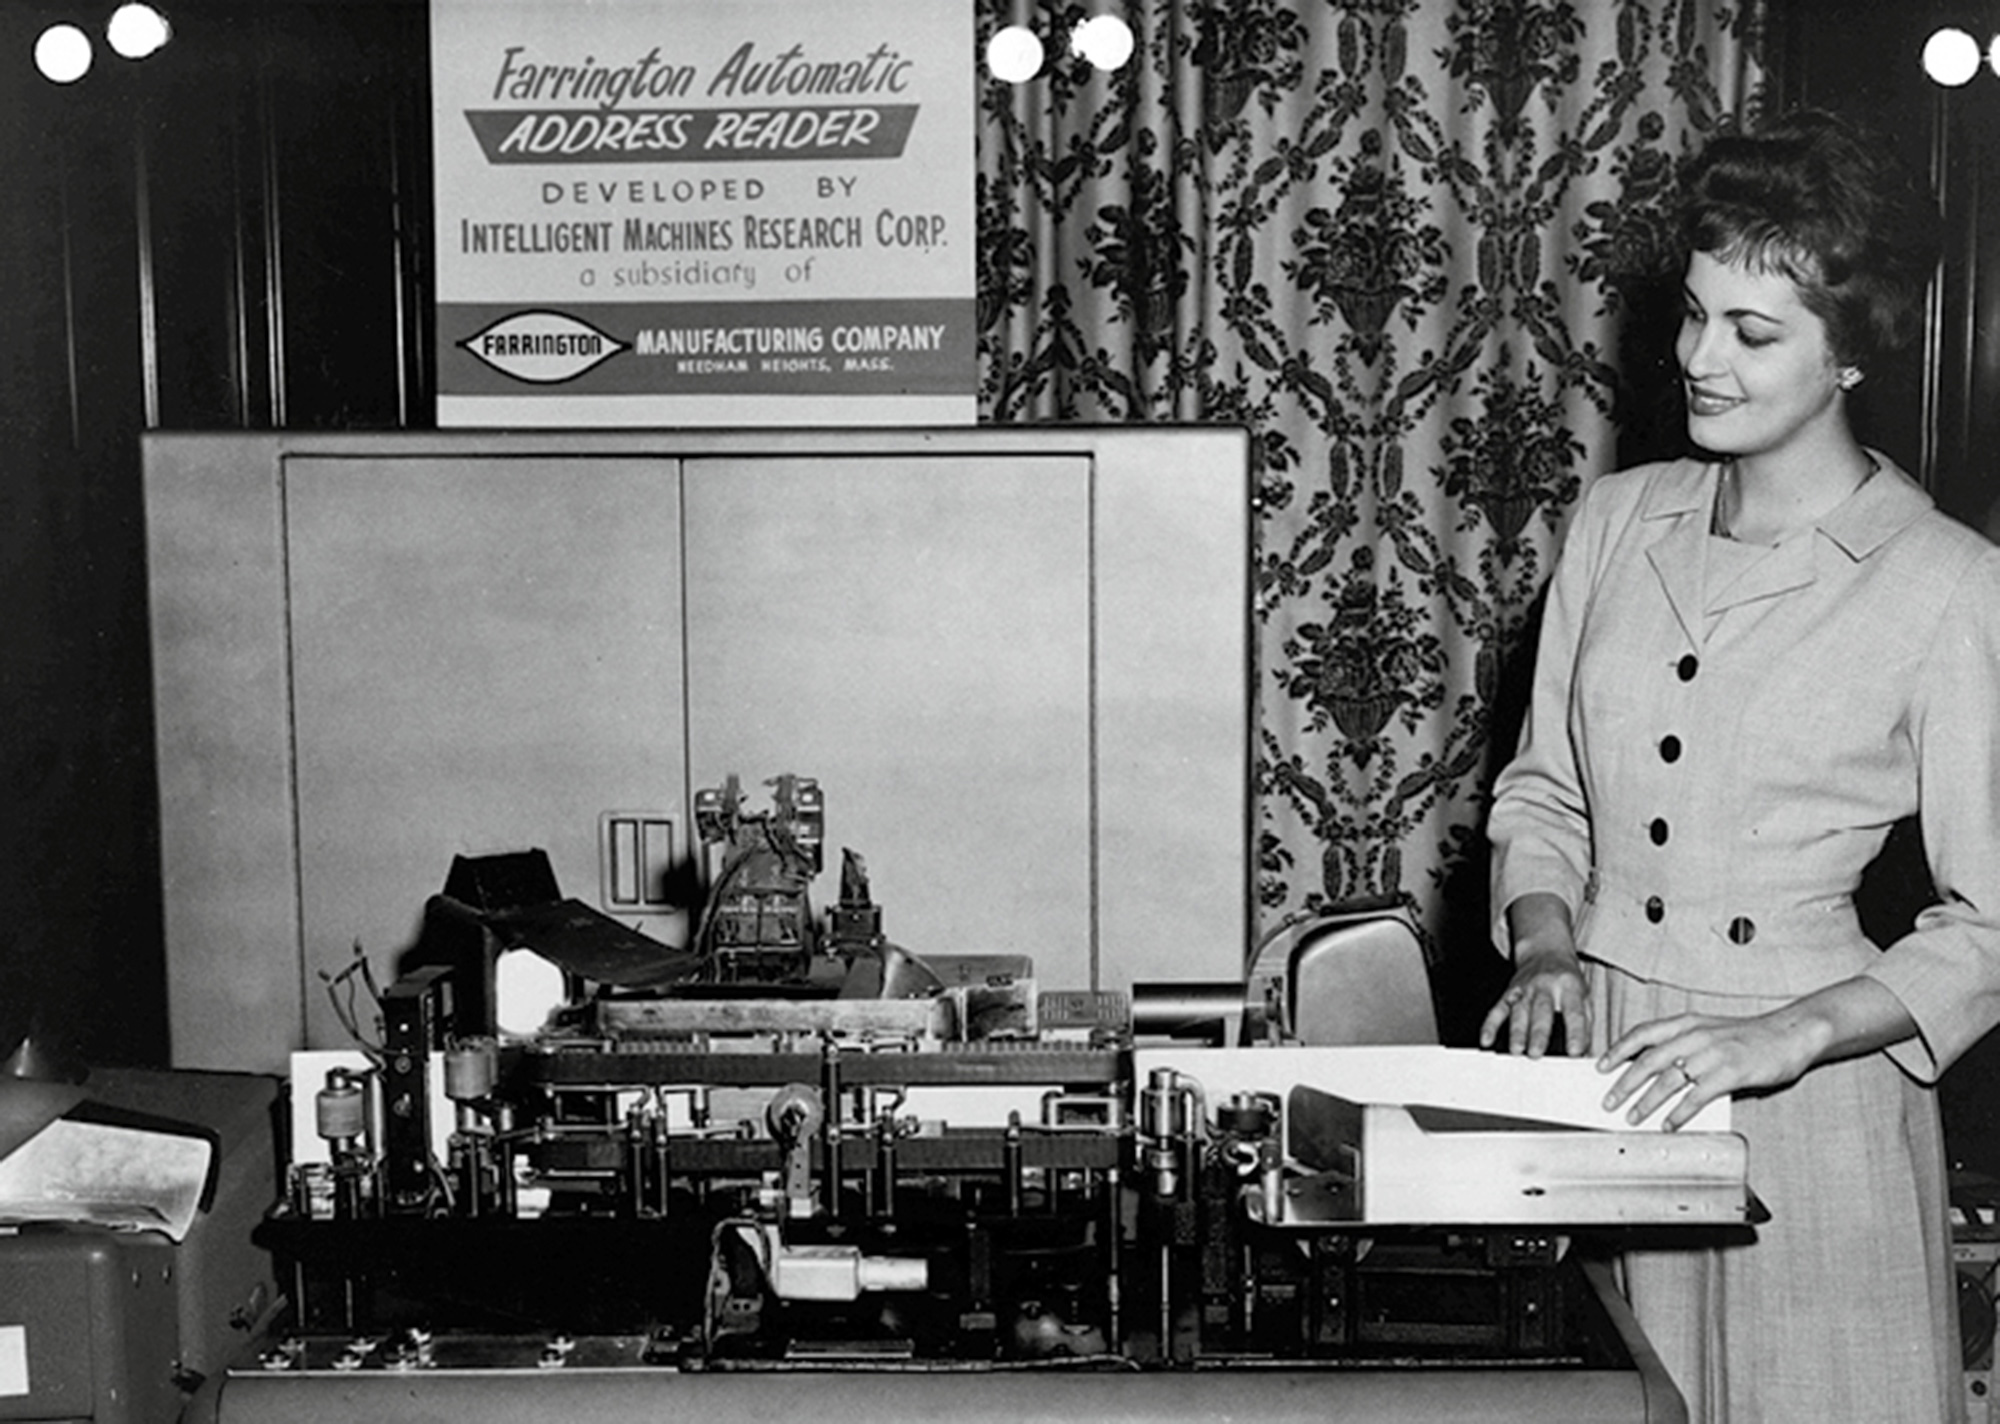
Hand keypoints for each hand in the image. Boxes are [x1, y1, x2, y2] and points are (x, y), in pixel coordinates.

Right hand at [1478, 948, 1591, 1057]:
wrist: (1546, 951)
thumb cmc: (1567, 979)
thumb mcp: (1585, 995)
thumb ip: (1585, 1022)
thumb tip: (1584, 1050)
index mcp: (1569, 987)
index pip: (1574, 1012)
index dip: (1575, 1032)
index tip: (1574, 1051)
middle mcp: (1546, 986)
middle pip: (1542, 1011)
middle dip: (1538, 1033)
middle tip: (1536, 1053)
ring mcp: (1525, 989)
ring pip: (1519, 1011)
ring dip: (1517, 1032)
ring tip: (1516, 1050)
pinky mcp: (1509, 992)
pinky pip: (1498, 1009)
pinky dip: (1490, 1025)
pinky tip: (1487, 1039)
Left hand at [1597, 1010, 1821, 1130]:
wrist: (1791, 1034)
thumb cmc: (1749, 1036)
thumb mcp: (1710, 1031)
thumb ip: (1684, 1046)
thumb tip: (1654, 1073)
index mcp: (1687, 1023)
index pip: (1643, 1034)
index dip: (1619, 1050)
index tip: (1600, 1066)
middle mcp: (1695, 1036)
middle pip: (1649, 1060)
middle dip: (1624, 1083)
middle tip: (1608, 1101)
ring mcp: (1713, 1054)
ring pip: (1668, 1080)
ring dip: (1646, 1102)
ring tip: (1632, 1117)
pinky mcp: (1731, 1073)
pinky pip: (1697, 1096)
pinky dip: (1679, 1113)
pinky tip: (1669, 1124)